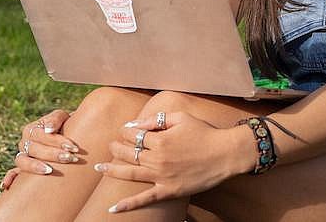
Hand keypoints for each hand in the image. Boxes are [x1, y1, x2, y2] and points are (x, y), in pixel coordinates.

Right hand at [0, 109, 79, 190]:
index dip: (56, 141)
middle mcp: (25, 144)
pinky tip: (7, 185)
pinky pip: (13, 174)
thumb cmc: (67, 128)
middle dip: (52, 154)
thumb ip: (56, 119)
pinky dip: (9, 178)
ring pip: (22, 161)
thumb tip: (48, 130)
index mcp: (32, 130)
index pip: (40, 134)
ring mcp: (23, 158)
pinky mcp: (23, 171)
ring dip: (34, 166)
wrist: (71, 141)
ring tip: (50, 170)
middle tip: (70, 158)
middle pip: (33, 149)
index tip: (73, 147)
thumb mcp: (63, 118)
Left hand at [96, 111, 251, 212]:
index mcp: (160, 139)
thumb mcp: (180, 118)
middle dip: (116, 147)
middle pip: (129, 153)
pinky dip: (129, 204)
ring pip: (131, 173)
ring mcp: (162, 176)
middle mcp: (158, 158)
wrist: (224, 154)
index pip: (135, 135)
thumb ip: (157, 119)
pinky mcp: (169, 191)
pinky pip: (145, 198)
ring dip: (113, 170)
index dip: (126, 131)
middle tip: (110, 145)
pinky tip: (114, 208)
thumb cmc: (204, 133)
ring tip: (100, 168)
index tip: (124, 130)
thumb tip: (136, 124)